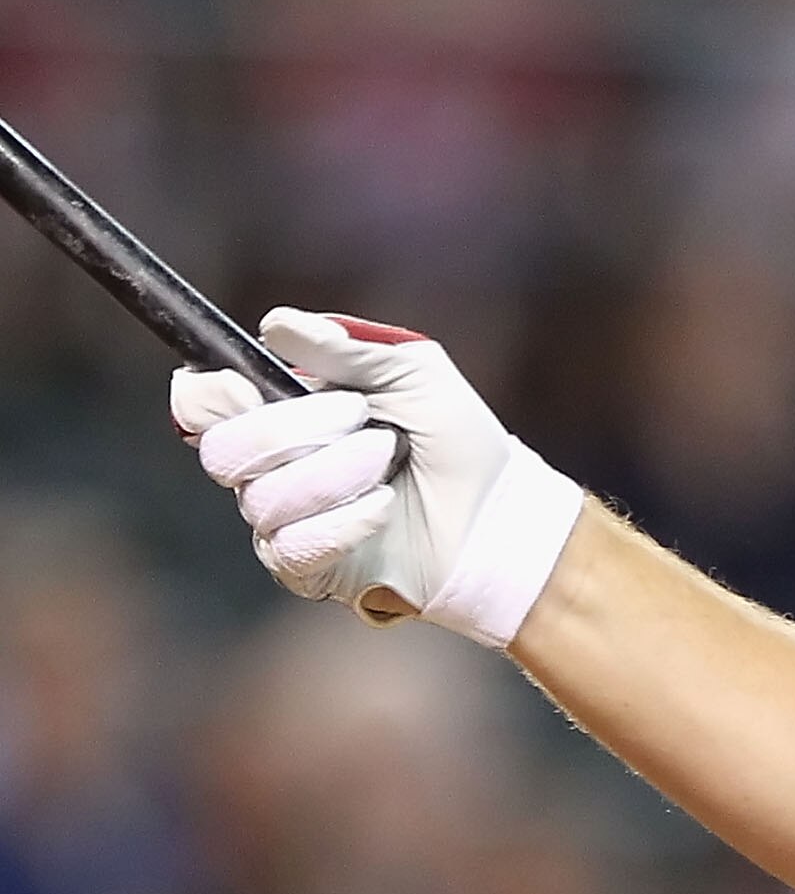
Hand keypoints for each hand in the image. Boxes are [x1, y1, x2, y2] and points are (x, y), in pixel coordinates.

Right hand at [170, 310, 582, 649]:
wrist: (498, 513)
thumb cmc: (456, 439)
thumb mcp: (416, 373)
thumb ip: (347, 348)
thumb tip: (276, 325)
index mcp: (277, 411)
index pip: (198, 403)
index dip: (209, 397)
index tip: (246, 388)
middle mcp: (266, 467)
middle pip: (223, 452)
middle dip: (295, 429)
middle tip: (361, 418)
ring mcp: (281, 521)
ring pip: (263, 498)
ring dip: (336, 474)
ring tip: (387, 464)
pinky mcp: (306, 568)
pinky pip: (291, 546)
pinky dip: (343, 522)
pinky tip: (382, 508)